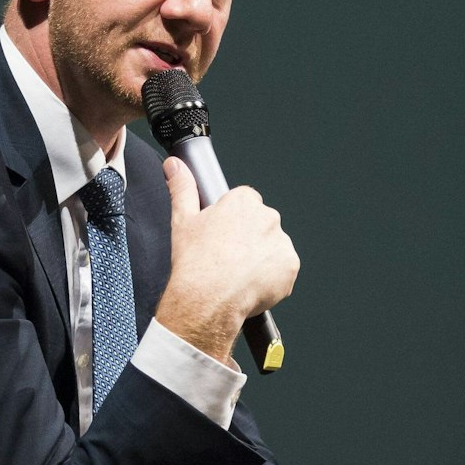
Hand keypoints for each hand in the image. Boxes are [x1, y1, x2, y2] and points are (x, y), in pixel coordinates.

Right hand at [154, 157, 299, 362]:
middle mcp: (267, 216)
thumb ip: (182, 187)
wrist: (207, 299)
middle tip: (228, 259)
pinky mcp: (290, 266)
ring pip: (273, 248)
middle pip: (261, 226)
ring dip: (261, 259)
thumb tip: (174, 165)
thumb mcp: (183, 220)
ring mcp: (281, 242)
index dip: (232, 224)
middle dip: (249, 240)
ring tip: (238, 275)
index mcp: (243, 202)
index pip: (245, 205)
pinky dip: (272, 279)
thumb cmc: (194, 262)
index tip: (222, 238)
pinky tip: (251, 285)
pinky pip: (283, 270)